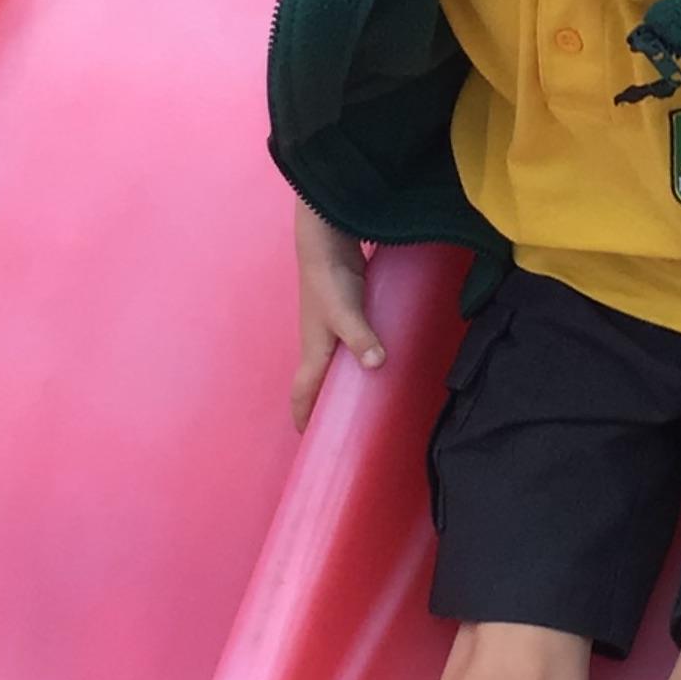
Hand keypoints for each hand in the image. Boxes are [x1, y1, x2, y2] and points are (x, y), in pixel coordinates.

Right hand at [292, 200, 383, 429]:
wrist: (325, 241)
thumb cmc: (328, 279)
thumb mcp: (344, 312)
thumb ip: (360, 338)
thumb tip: (377, 365)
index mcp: (313, 352)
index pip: (303, 393)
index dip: (303, 416)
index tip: (308, 438)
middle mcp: (318, 345)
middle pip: (315, 383)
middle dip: (321, 406)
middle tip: (337, 426)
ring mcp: (330, 329)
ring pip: (332, 365)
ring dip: (339, 382)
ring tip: (358, 399)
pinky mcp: (345, 314)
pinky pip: (348, 346)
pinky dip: (356, 358)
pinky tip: (375, 359)